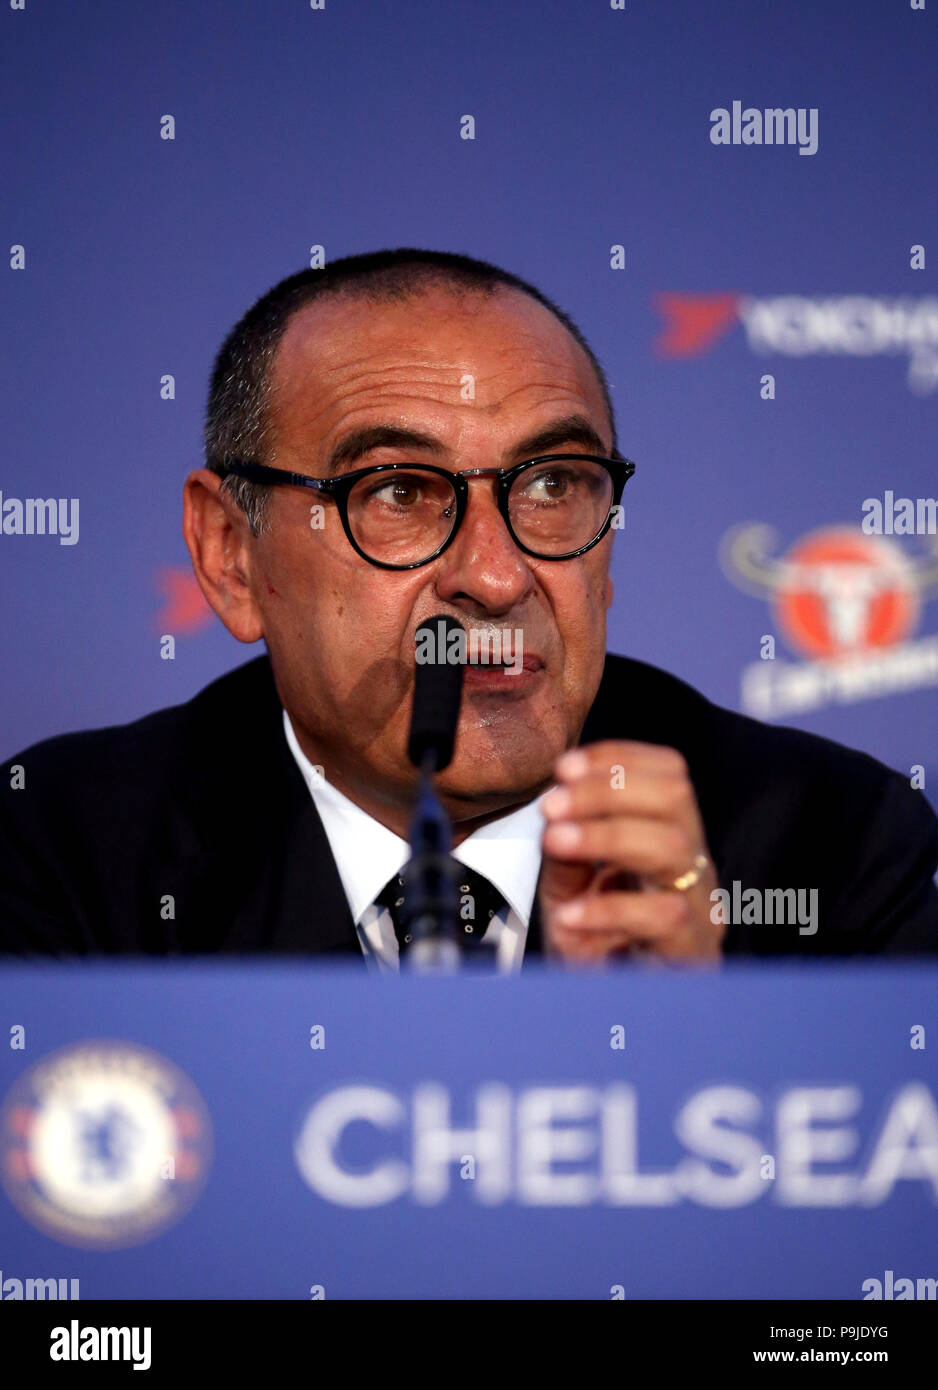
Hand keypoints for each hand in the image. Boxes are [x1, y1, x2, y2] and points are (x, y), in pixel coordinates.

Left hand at [538, 741, 722, 963]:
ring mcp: (701, 907)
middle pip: (675, 796)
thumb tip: (557, 808)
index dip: (618, 759)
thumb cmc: (597, 947)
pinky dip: (607, 910)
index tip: (564, 767)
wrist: (614, 1017)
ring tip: (556, 841)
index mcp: (673, 837)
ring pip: (672, 846)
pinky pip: (661, 916)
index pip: (669, 772)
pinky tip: (570, 916)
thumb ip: (566, 847)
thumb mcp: (569, 887)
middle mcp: (695, 865)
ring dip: (605, 835)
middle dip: (607, 789)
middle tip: (554, 804)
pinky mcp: (694, 951)